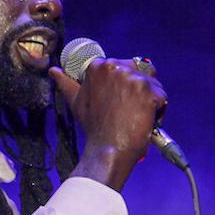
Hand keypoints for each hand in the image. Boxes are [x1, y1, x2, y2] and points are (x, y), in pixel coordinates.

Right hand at [50, 58, 167, 190]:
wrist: (107, 149)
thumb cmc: (93, 127)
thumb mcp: (76, 101)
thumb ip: (66, 83)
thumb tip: (53, 71)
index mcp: (99, 66)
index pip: (126, 66)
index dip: (128, 86)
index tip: (123, 102)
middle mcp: (116, 68)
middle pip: (142, 72)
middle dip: (141, 90)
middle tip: (131, 111)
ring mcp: (133, 79)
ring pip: (154, 84)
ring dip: (151, 101)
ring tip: (139, 117)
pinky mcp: (148, 92)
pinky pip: (162, 97)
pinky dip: (159, 111)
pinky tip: (147, 121)